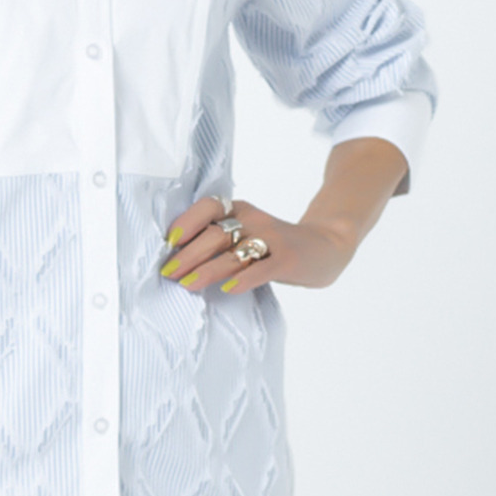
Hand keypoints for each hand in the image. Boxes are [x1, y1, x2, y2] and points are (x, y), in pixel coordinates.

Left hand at [159, 194, 357, 293]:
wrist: (327, 245)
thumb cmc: (275, 244)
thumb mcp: (248, 231)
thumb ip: (219, 240)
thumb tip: (177, 259)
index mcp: (239, 210)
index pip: (208, 207)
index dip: (187, 221)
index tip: (169, 242)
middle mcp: (253, 220)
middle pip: (215, 235)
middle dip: (188, 254)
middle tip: (168, 272)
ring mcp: (271, 239)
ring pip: (233, 254)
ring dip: (207, 269)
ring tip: (187, 284)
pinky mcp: (288, 260)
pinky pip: (262, 269)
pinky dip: (243, 278)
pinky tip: (228, 288)